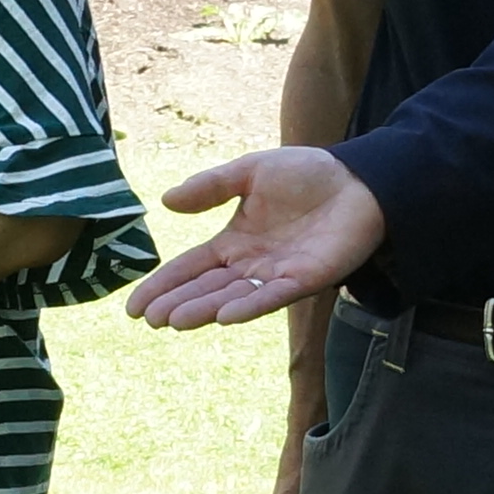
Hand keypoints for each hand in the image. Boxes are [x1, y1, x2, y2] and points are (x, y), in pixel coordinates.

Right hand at [127, 146, 388, 328]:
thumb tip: (165, 202)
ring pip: (232, 297)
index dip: (163, 285)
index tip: (134, 307)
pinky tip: (224, 316)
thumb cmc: (308, 174)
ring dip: (203, 310)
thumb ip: (211, 186)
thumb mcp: (250, 171)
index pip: (190, 268)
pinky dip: (249, 306)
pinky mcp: (305, 278)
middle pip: (206, 288)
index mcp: (235, 241)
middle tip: (149, 320)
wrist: (359, 179)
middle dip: (177, 303)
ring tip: (174, 321)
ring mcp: (277, 274)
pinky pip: (272, 296)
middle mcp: (251, 264)